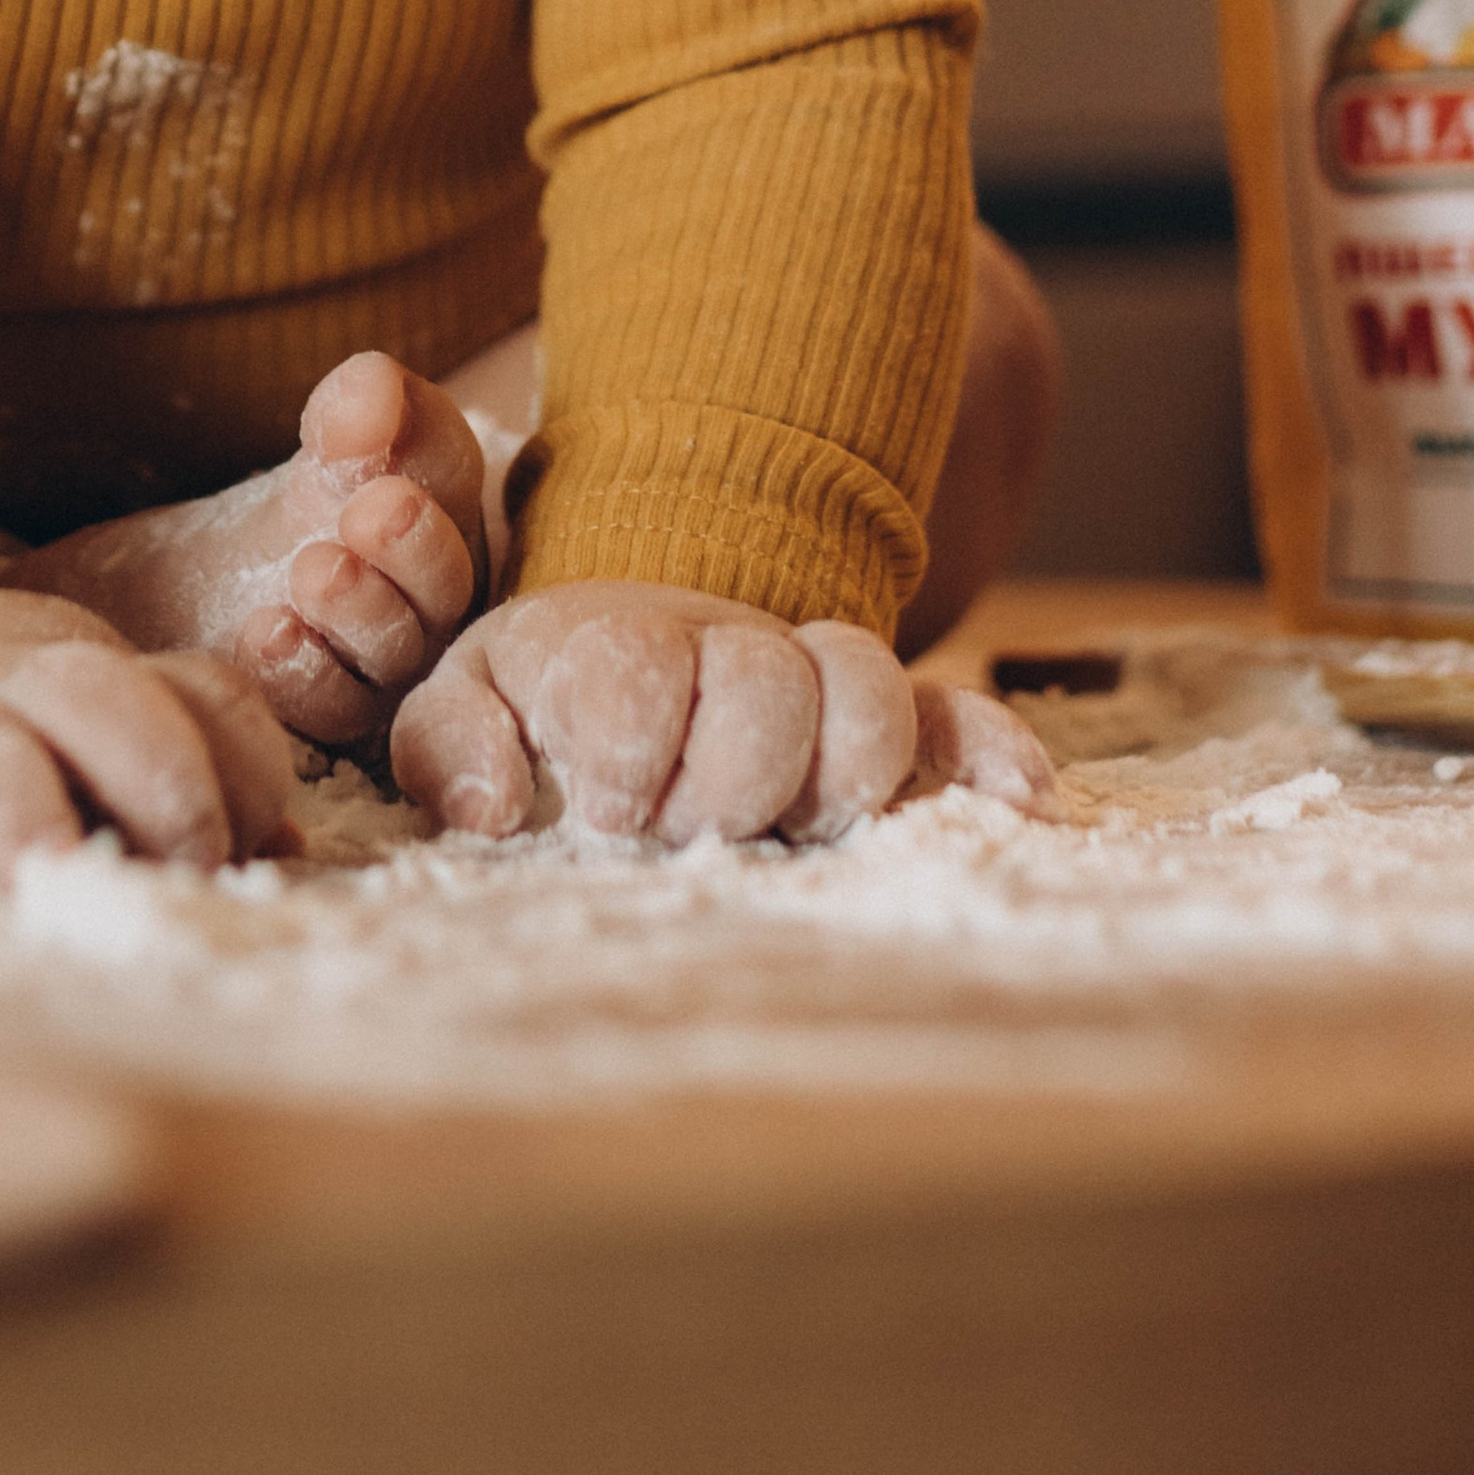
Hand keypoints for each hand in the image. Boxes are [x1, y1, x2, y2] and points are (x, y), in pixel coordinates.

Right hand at [0, 589, 298, 887]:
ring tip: (47, 880)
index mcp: (87, 686)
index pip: (201, 697)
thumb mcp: (80, 741)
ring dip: (25, 812)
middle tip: (180, 873)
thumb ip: (174, 783)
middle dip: (164, 780)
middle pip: (101, 694)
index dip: (244, 771)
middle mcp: (0, 692)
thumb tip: (288, 854)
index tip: (254, 852)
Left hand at [390, 581, 1053, 844]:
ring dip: (839, 769)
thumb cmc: (524, 709)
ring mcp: (804, 682)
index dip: (630, 747)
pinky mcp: (874, 730)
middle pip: (767, 681)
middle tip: (685, 832)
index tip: (604, 809)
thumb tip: (495, 806)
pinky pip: (953, 721)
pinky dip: (992, 753)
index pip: (645, 669)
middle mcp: (721, 647)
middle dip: (730, 775)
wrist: (610, 663)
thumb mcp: (458, 714)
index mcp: (614, 642)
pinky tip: (1019, 799)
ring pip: (866, 687)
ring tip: (794, 830)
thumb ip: (454, 745)